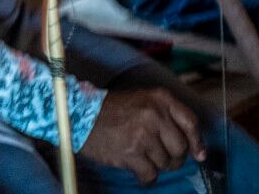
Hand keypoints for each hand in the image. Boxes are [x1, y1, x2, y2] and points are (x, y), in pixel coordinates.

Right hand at [79, 87, 204, 183]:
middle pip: (181, 148)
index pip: (191, 123)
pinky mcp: (132, 153)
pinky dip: (145, 177)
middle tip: (158, 155)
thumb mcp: (140, 101)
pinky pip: (150, 174)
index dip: (197, 142)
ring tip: (139, 155)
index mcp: (159, 98)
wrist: (77, 115)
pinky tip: (136, 170)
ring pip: (166, 163)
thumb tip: (196, 150)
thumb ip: (166, 116)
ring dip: (155, 164)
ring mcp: (143, 134)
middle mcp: (154, 114)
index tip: (199, 154)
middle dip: (172, 157)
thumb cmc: (109, 110)